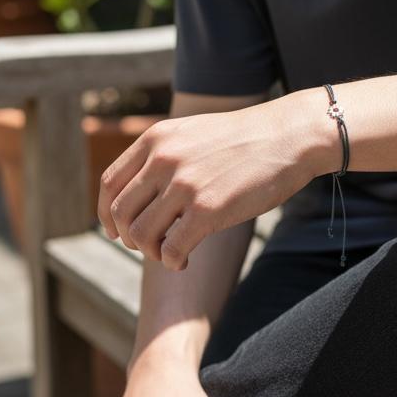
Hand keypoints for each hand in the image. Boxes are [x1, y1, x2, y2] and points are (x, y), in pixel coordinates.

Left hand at [97, 93, 328, 270]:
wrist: (289, 136)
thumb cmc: (246, 140)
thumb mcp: (193, 133)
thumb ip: (165, 155)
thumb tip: (142, 190)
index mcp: (156, 140)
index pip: (110, 183)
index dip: (107, 214)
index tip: (117, 230)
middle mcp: (164, 160)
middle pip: (121, 212)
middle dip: (129, 237)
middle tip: (149, 245)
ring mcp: (184, 185)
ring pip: (140, 234)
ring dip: (150, 252)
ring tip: (169, 253)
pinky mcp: (207, 210)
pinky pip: (170, 250)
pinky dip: (172, 262)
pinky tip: (185, 261)